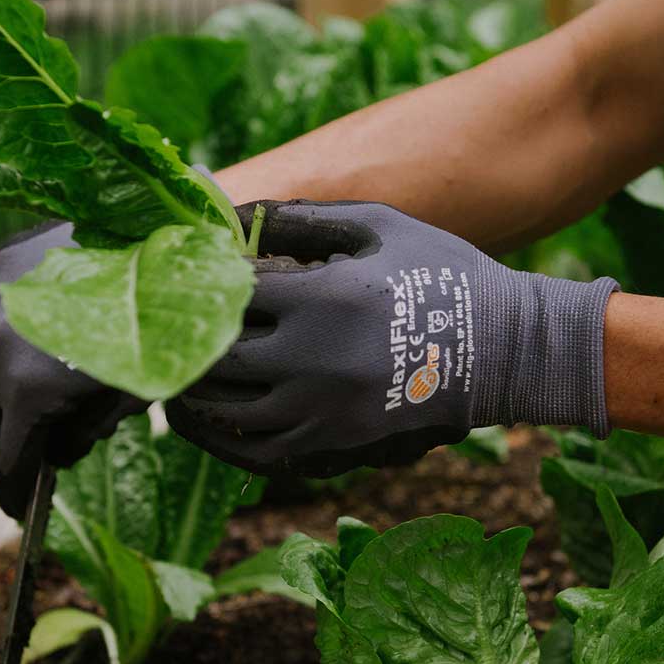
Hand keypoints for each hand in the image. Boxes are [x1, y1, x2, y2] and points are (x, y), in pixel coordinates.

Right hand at [0, 221, 144, 518]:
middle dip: (22, 429)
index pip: (10, 457)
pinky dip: (26, 322)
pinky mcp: (1, 263)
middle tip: (60, 434)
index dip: (16, 490)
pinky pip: (1, 308)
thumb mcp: (134, 394)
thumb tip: (61, 450)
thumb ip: (87, 429)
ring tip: (78, 360)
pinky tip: (70, 313)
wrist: (170, 235)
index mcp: (30, 388)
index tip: (21, 511)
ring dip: (24, 370)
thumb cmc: (168, 323)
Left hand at [168, 201, 618, 476]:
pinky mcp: (334, 445)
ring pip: (224, 410)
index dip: (198, 283)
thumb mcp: (379, 227)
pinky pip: (255, 453)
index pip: (229, 292)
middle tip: (158, 330)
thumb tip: (235, 209)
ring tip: (168, 377)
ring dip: (188, 393)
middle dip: (181, 341)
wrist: (505, 350)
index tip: (183, 276)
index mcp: (320, 296)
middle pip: (213, 355)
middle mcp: (311, 359)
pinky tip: (202, 422)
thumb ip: (302, 217)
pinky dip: (218, 440)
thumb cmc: (442, 274)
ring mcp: (321, 410)